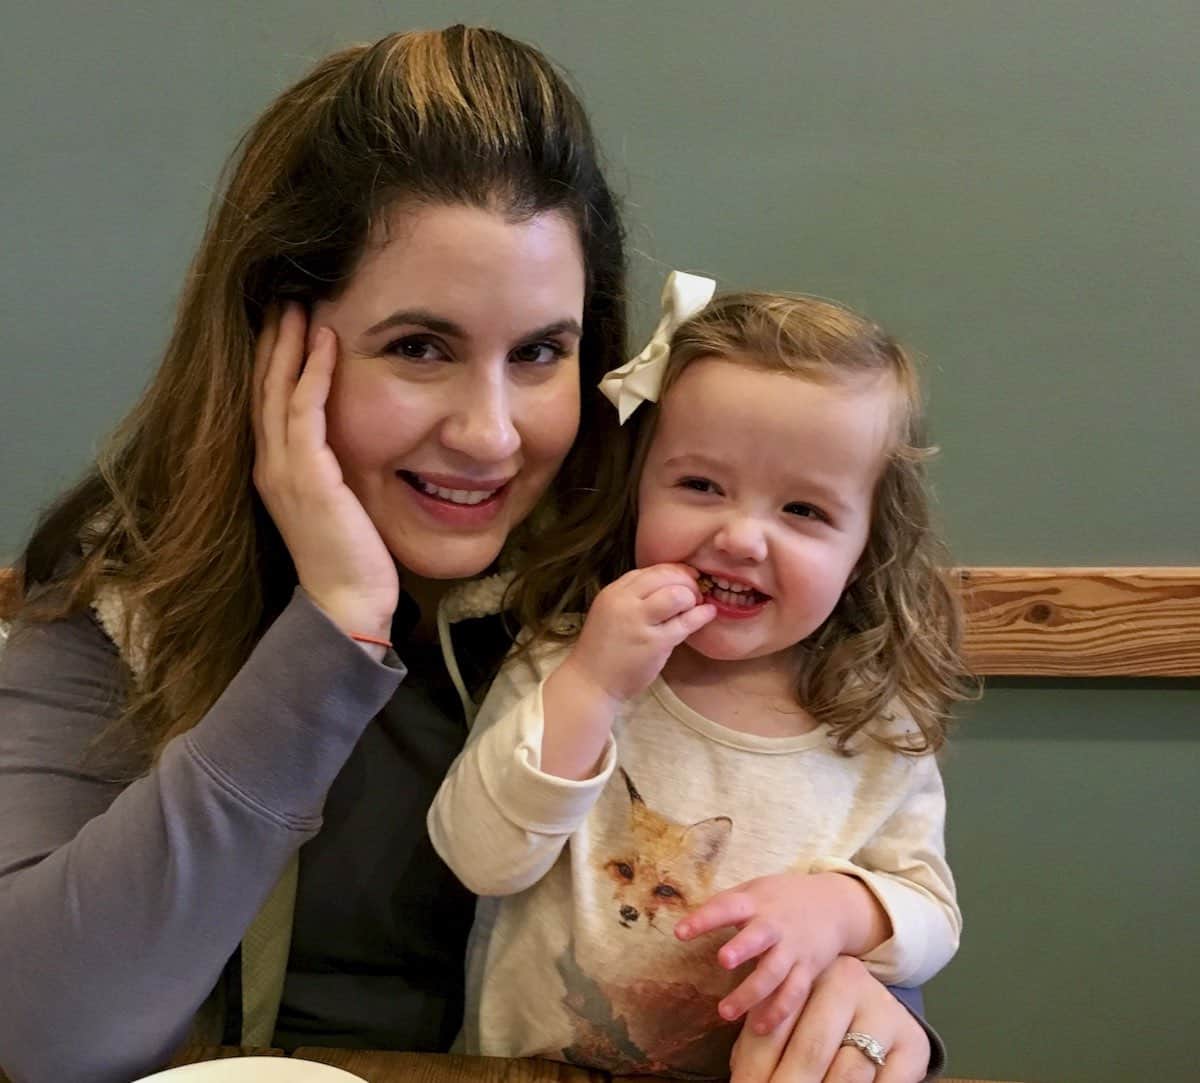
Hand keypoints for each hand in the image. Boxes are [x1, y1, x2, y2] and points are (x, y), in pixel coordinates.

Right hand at [252, 303, 398, 643]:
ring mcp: (283, 470)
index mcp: (275, 472)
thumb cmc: (351, 560)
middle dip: (272, 341)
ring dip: (288, 345)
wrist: (348, 604)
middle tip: (283, 297)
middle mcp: (269, 466)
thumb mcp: (339, 503)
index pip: (267, 404)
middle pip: (262, 388)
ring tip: (298, 304)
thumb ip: (336, 470)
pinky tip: (325, 341)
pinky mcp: (307, 476)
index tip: (285, 322)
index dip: (272, 361)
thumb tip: (357, 442)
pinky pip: (305, 411)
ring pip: (277, 392)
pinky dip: (312, 373)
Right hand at [564, 563, 715, 703]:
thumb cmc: (603, 649)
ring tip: (695, 606)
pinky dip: (701, 615)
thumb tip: (671, 584)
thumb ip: (634, 598)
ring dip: (692, 597)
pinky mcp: (654, 643)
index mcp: (614, 592)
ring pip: (677, 595)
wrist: (590, 682)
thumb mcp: (610, 612)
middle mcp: (624, 602)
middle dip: (687, 581)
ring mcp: (639, 622)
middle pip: (665, 576)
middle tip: (696, 592)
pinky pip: (685, 622)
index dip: (675, 570)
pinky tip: (708, 613)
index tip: (688, 576)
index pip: (650, 570)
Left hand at [676, 872, 889, 1031]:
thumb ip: (725, 904)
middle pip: (759, 937)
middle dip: (743, 948)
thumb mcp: (755, 889)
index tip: (680, 932)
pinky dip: (778, 1012)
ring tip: (725, 1012)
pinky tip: (758, 1027)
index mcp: (757, 902)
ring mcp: (793, 948)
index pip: (727, 907)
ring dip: (751, 993)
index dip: (704, 919)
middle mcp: (775, 925)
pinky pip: (794, 993)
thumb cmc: (781, 898)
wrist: (834, 905)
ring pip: (774, 972)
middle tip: (723, 960)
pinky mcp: (808, 969)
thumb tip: (688, 922)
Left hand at [729, 956, 929, 1082]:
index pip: (773, 1028)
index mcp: (807, 973)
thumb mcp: (787, 1022)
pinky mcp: (912, 1044)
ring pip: (848, 1073)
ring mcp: (884, 1013)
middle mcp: (848, 984)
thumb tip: (740, 1082)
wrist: (876, 1014)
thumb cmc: (816, 1022)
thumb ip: (759, 1047)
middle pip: (810, 1052)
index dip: (753, 1071)